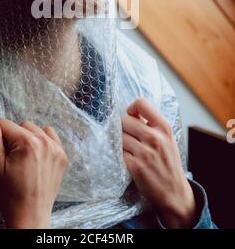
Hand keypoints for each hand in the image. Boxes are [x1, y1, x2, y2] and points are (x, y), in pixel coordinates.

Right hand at [0, 116, 67, 228]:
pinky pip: (51, 136)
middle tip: (12, 158)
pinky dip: (43, 141)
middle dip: (14, 137)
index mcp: (27, 143)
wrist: (30, 215)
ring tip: (24, 157)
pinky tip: (36, 156)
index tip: (0, 152)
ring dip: (29, 137)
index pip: (6, 124)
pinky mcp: (62, 155)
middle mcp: (45, 142)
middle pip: (22, 125)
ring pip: (36, 129)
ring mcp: (56, 148)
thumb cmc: (11, 195)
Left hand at [122, 98, 196, 227]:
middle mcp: (155, 138)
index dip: (132, 108)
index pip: (141, 103)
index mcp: (164, 127)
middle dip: (123, 128)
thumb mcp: (167, 138)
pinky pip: (119, 152)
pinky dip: (122, 155)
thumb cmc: (168, 162)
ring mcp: (145, 152)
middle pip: (124, 120)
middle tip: (130, 137)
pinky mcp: (135, 166)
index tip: (132, 117)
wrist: (175, 192)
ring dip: (121, 142)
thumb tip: (131, 112)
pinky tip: (130, 160)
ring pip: (119, 136)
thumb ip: (152, 124)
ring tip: (131, 149)